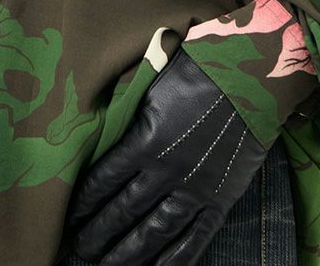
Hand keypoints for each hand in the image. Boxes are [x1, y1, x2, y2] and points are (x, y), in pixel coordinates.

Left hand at [67, 48, 267, 265]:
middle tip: (81, 246)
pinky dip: (173, 260)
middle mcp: (166, 171)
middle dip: (99, 231)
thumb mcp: (152, 86)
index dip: (85, 201)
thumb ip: (129, 115)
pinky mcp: (219, 200)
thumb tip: (101, 129)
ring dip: (127, 253)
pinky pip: (194, 240)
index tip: (71, 215)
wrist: (249, 78)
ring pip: (153, 233)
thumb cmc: (197, 71)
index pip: (105, 179)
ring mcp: (194, 190)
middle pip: (123, 210)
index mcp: (145, 141)